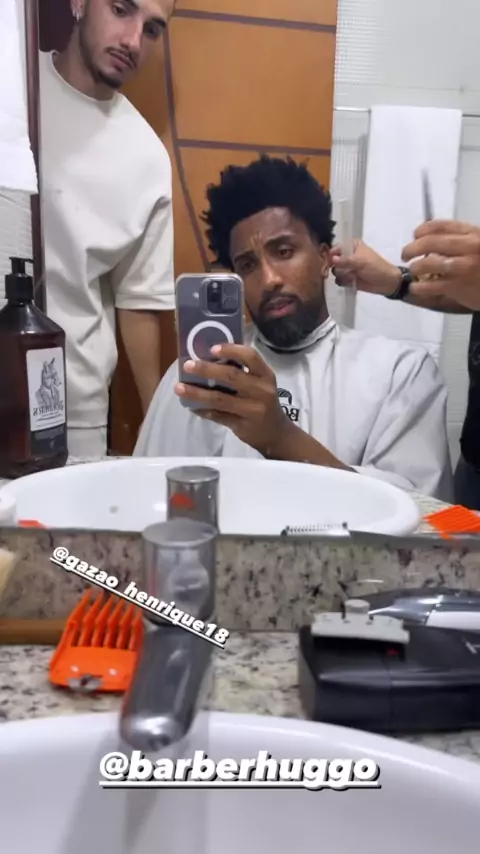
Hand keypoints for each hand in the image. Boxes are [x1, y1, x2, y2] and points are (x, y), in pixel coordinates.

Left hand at [175, 344, 292, 455]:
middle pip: (232, 376)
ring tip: (179, 388)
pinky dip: (202, 410)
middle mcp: (262, 390)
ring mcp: (252, 409)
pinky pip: (218, 416)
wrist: (275, 434)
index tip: (211, 348)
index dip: (231, 350)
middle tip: (188, 365)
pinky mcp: (242, 425)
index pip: (250, 357)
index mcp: (266, 375)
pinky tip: (191, 406)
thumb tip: (208, 358)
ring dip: (197, 393)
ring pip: (220, 399)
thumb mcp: (261, 384)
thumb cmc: (263, 401)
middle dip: (207, 369)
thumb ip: (242, 372)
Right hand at [330, 240, 401, 296]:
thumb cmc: (375, 267)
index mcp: (352, 246)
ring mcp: (347, 267)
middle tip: (341, 270)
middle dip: (336, 266)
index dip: (331, 255)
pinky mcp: (348, 278)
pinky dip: (343, 282)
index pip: (336, 248)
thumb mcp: (360, 261)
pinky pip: (339, 280)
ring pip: (335, 271)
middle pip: (333, 260)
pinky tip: (351, 282)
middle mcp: (348, 255)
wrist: (386, 282)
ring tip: (352, 276)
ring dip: (342, 275)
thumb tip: (331, 259)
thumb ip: (344, 260)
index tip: (330, 262)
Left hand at [402, 220, 479, 309]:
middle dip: (412, 248)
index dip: (423, 229)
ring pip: (429, 263)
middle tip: (406, 254)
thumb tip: (430, 238)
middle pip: (431, 242)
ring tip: (413, 270)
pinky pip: (431, 285)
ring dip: (415, 267)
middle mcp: (468, 247)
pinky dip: (419, 287)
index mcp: (473, 234)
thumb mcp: (479, 243)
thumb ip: (460, 238)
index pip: (441, 226)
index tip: (415, 235)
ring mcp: (463, 267)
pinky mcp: (459, 286)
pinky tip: (416, 288)